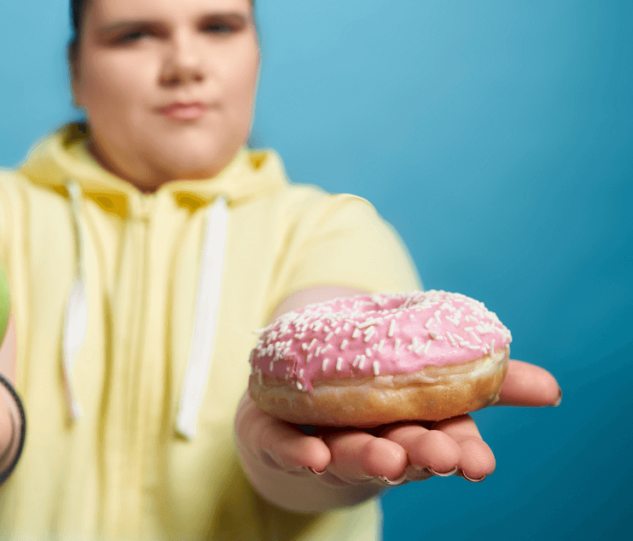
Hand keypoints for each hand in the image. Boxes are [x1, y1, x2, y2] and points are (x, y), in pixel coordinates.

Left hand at [236, 359, 559, 510]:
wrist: (293, 387)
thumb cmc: (374, 384)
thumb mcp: (430, 371)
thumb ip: (482, 378)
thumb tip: (554, 388)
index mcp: (413, 425)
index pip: (445, 440)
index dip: (462, 451)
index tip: (480, 461)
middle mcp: (373, 439)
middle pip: (401, 450)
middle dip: (422, 454)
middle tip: (441, 456)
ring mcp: (325, 440)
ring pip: (349, 453)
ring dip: (368, 457)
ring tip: (385, 457)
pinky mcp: (278, 438)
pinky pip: (286, 447)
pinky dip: (299, 452)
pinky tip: (313, 456)